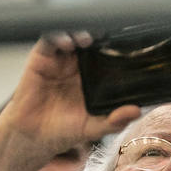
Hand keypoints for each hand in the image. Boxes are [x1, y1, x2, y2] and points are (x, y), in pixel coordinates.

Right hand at [1, 31, 141, 158]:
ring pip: (70, 35)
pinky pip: (49, 41)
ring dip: (79, 32)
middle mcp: (76, 64)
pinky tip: (67, 44)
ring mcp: (58, 60)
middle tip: (107, 34)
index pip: (106, 53)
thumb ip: (114, 120)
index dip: (114, 46)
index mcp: (92, 76)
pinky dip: (58, 37)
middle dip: (99, 33)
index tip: (125, 42)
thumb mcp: (93, 127)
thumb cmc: (63, 130)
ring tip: (88, 39)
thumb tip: (137, 111)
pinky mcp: (40, 59)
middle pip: (90, 39)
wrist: (33, 138)